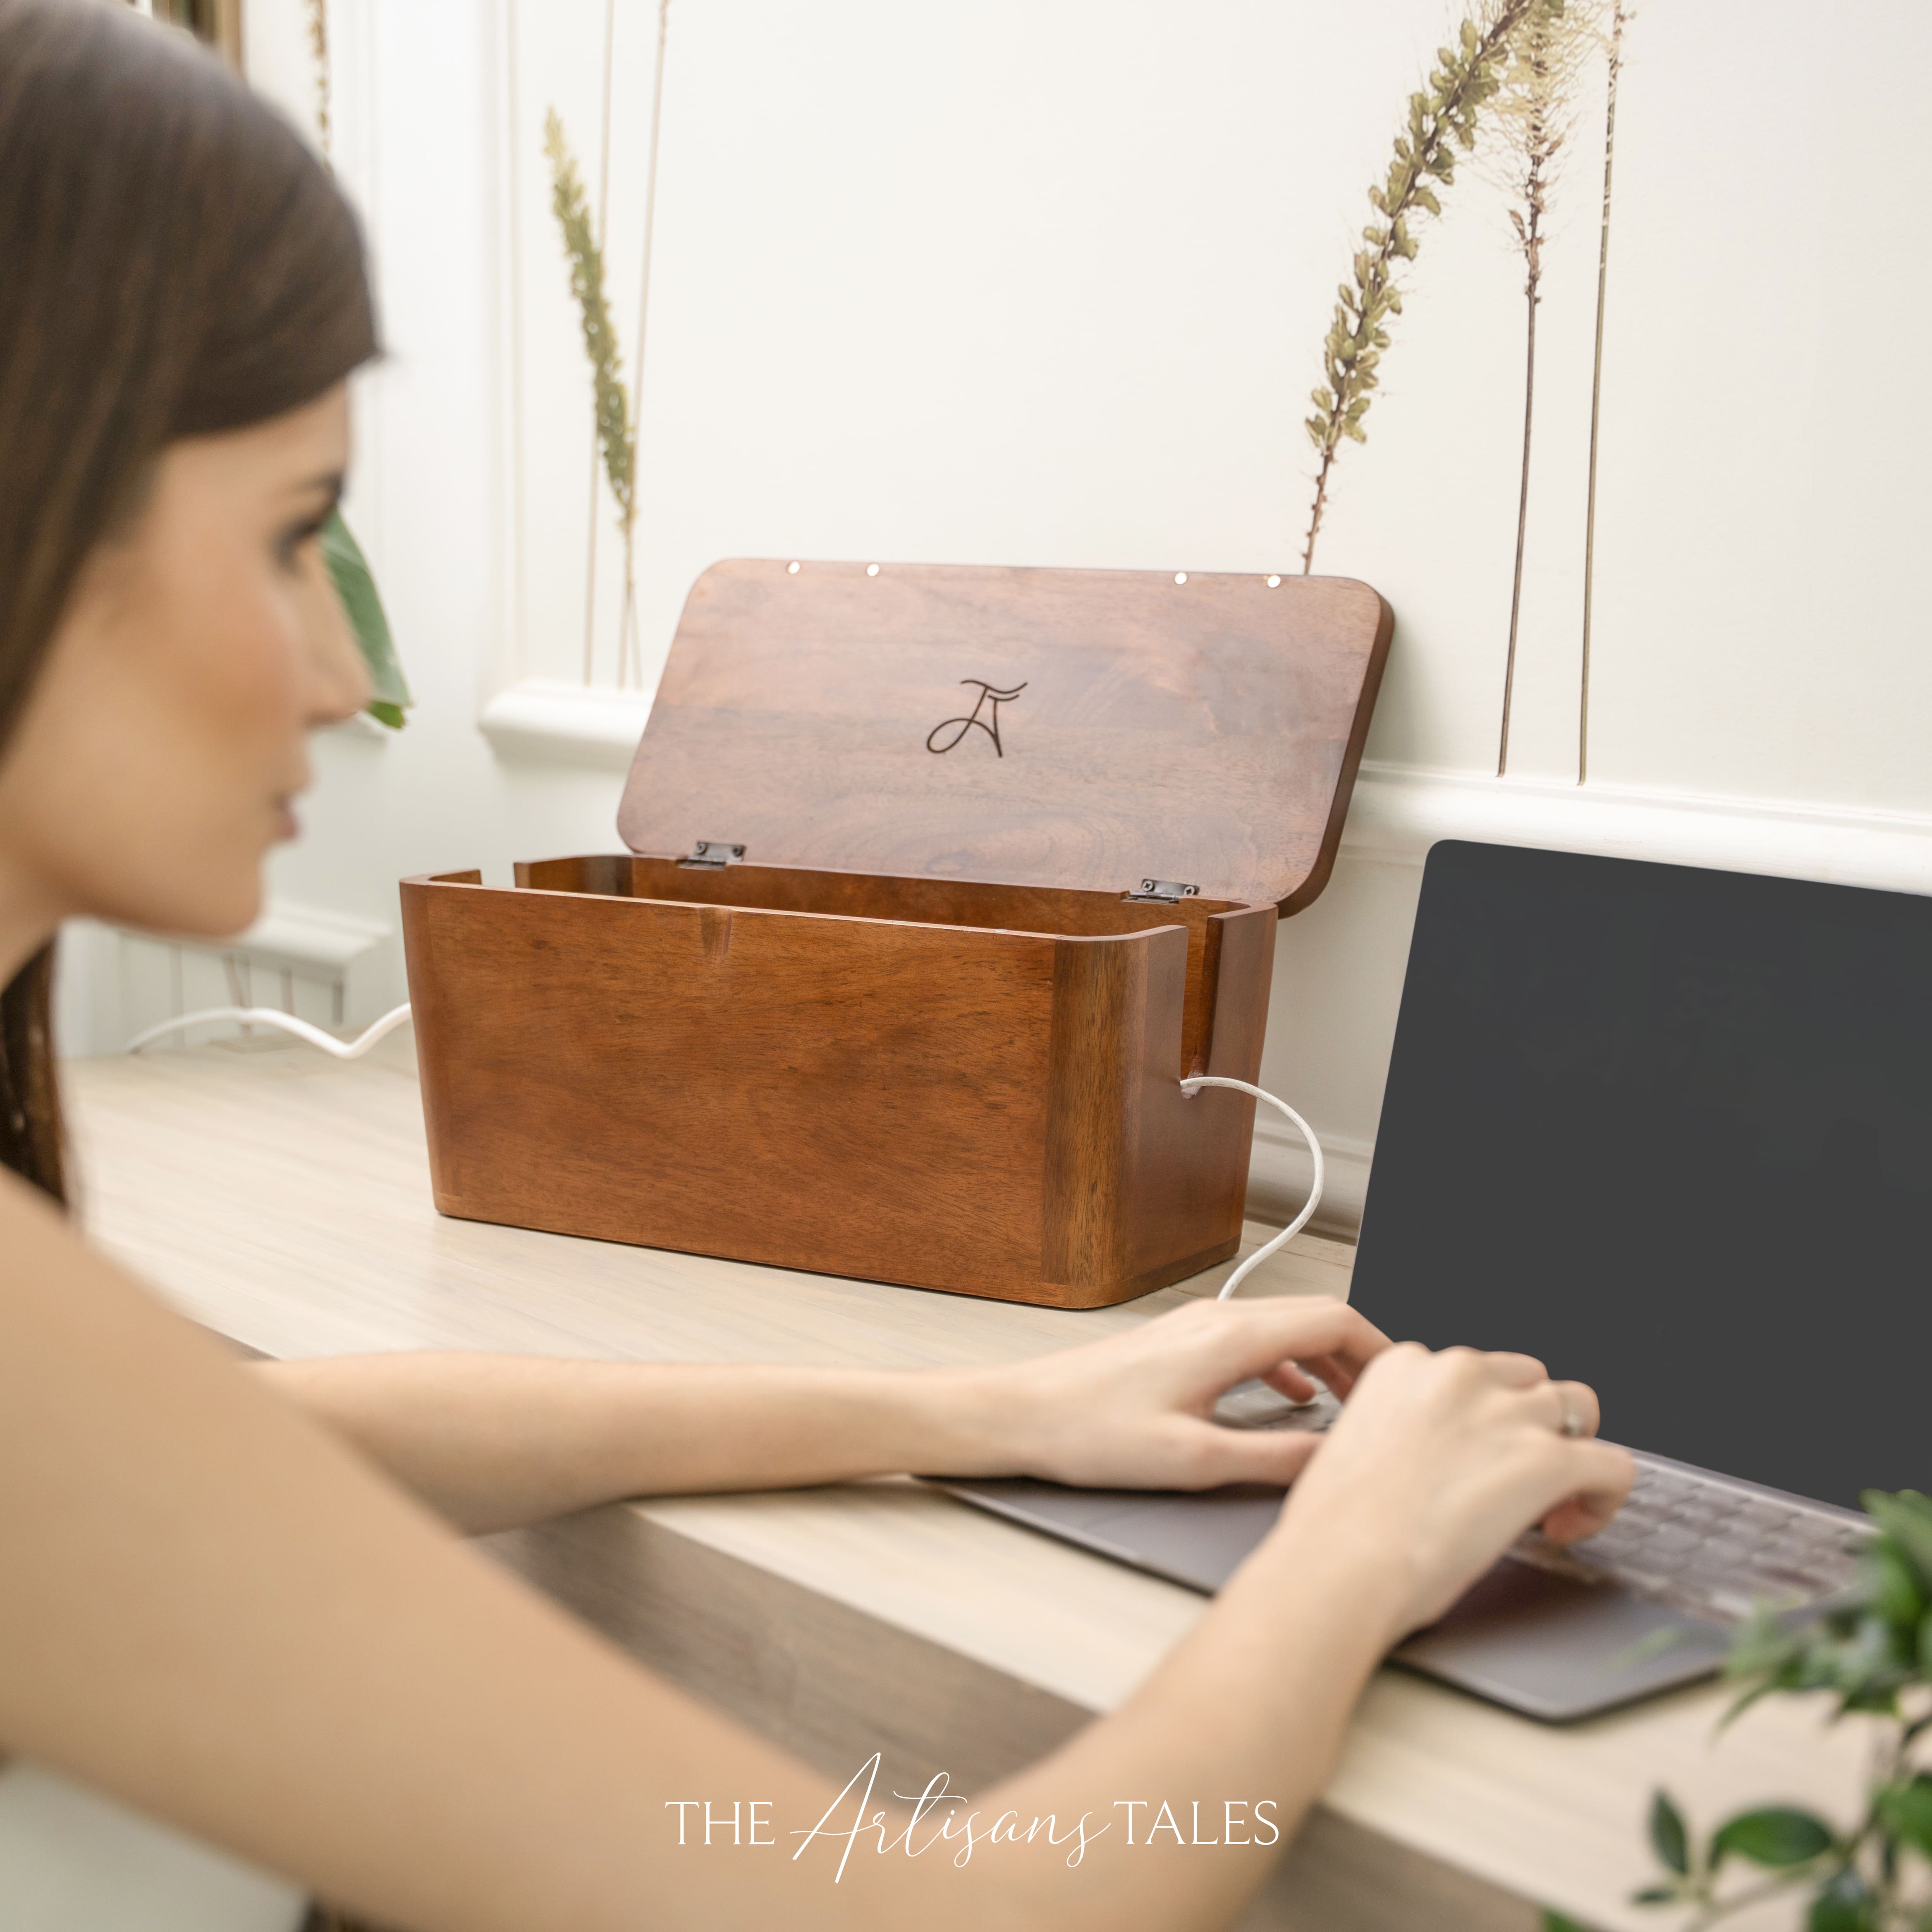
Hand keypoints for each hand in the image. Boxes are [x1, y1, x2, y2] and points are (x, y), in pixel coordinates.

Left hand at [966, 1295, 1392, 1490]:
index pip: (1333, 1320)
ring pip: (1285, 1327)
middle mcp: (1216, 1319)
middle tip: (1390, 1402)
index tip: (1406, 1388)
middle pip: (1315, 1316)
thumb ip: (1272, 1458)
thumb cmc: (1091, 1433)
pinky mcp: (1180, 1342)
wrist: (1023, 1414)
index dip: (1381, 1351)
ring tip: (1351, 1406)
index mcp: (1229, 1337)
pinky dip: (1288, 1363)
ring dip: (1326, 1360)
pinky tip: (1291, 1396)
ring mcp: (1196, 1326)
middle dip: (1361, 1356)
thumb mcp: (1194, 1460)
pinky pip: (1255, 1340)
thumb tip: (1332, 1461)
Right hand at [1270, 1342, 1634, 1637]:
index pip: (1472, 1372)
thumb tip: (1439, 1458)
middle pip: (1529, 1380)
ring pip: (1578, 1407)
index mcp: (1405, 1366)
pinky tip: (1572, 1525)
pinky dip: (1603, 1497)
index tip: (1473, 1462)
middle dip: (1529, 1425)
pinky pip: (1612, 1465)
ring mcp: (1506, 1414)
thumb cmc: (1335, 1526)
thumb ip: (1403, 1429)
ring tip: (1547, 1501)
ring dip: (1567, 1451)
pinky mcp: (1545, 1460)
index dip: (1483, 1420)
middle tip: (1512, 1479)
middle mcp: (1458, 1374)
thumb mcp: (1358, 1445)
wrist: (1340, 1563)